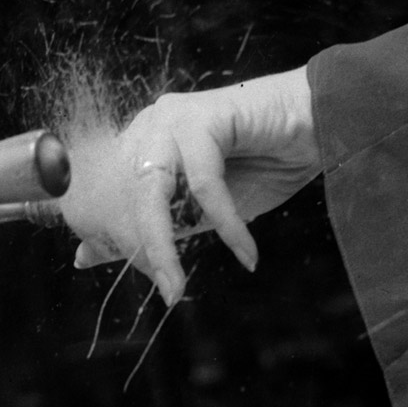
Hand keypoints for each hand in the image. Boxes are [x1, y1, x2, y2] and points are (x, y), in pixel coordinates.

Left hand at [66, 67, 321, 305]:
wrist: (324, 125)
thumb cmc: (265, 165)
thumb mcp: (199, 211)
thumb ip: (150, 230)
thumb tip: (83, 257)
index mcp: (140, 145)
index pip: (107, 198)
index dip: (116, 241)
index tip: (146, 279)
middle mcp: (147, 126)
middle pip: (123, 196)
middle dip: (139, 249)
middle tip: (167, 291)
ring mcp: (171, 117)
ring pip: (152, 191)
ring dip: (164, 246)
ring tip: (178, 286)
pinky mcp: (201, 115)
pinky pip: (204, 183)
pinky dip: (227, 224)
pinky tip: (247, 253)